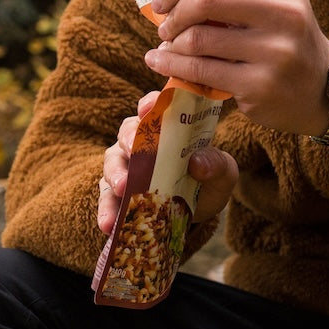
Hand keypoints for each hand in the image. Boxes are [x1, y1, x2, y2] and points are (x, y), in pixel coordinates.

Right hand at [97, 92, 239, 234]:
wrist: (198, 215)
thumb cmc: (208, 182)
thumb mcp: (221, 174)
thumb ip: (216, 164)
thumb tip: (197, 163)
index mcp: (167, 127)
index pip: (155, 107)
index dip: (150, 104)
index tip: (148, 109)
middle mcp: (141, 142)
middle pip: (127, 133)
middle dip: (129, 141)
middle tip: (134, 152)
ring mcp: (125, 167)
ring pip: (112, 163)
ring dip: (115, 175)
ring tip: (122, 190)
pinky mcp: (117, 194)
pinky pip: (107, 199)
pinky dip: (107, 210)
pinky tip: (109, 224)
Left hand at [145, 0, 328, 134]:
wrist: (321, 90)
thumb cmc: (284, 41)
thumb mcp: (269, 5)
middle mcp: (284, 14)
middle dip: (175, 13)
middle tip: (164, 27)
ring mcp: (274, 52)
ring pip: (198, 39)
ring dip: (171, 44)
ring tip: (167, 48)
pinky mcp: (259, 85)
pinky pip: (201, 71)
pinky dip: (172, 65)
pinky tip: (161, 63)